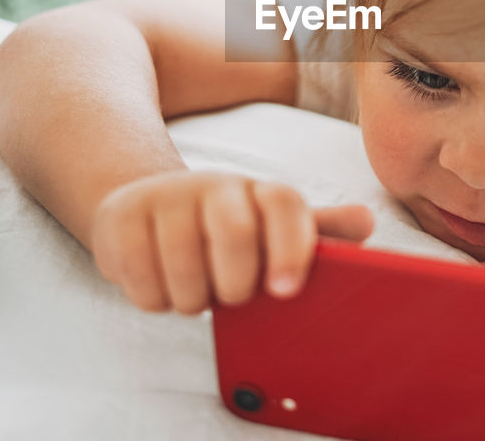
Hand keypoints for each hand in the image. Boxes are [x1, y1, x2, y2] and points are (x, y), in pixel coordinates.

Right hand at [90, 170, 373, 313]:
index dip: (291, 246)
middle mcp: (212, 184)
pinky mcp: (118, 218)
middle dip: (235, 284)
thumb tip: (366, 221)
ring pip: (185, 271)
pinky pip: (143, 284)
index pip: (283, 204)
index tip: (285, 290)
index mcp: (257, 191)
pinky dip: (155, 299)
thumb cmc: (223, 229)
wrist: (146, 207)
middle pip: (235, 235)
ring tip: (196, 288)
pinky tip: (161, 283)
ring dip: (193, 299)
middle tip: (231, 295)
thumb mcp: (270, 230)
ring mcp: (163, 197)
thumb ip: (317, 232)